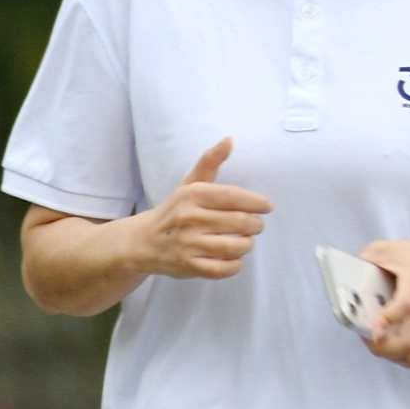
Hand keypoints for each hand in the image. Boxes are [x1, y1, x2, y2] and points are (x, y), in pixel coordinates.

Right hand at [130, 140, 264, 282]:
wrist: (142, 242)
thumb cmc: (175, 210)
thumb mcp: (190, 184)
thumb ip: (210, 162)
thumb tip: (229, 139)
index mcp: (193, 195)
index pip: (234, 196)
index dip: (257, 202)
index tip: (267, 207)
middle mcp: (190, 218)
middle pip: (241, 222)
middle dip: (256, 225)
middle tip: (255, 225)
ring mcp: (188, 244)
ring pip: (236, 246)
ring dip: (247, 244)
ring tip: (244, 240)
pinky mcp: (188, 266)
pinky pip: (224, 269)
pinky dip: (235, 265)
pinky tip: (233, 258)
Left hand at [353, 238, 409, 367]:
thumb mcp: (390, 249)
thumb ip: (366, 260)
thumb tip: (344, 279)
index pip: (407, 304)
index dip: (388, 319)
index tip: (372, 328)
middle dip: (382, 347)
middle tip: (367, 336)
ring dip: (391, 355)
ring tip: (378, 342)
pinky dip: (406, 360)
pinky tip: (394, 350)